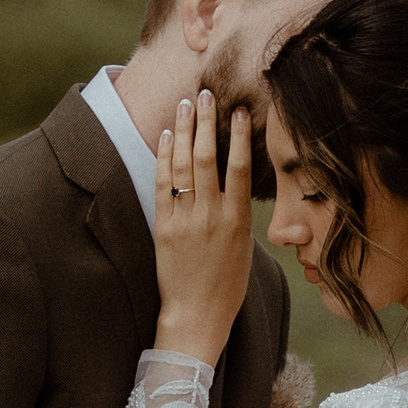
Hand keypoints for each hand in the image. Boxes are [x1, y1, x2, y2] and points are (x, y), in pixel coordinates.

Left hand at [152, 90, 254, 366]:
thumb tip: (233, 182)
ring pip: (183, 166)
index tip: (239, 110)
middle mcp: (211, 216)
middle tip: (206, 94)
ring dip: (185, 131)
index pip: (238, 168)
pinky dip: (164, 158)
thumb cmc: (226, 284)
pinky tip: (168, 137)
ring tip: (186, 105)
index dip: (239, 135)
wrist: (197, 314)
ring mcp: (185, 220)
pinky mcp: (163, 228)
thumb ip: (237, 213)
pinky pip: (163, 185)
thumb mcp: (244, 247)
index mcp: (237, 221)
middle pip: (208, 158)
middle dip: (207, 122)